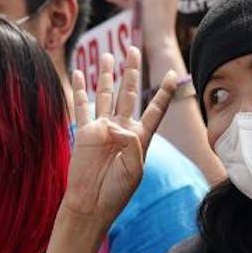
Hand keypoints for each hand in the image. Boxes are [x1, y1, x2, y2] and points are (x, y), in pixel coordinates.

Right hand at [63, 48, 175, 222]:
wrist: (92, 203)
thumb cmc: (116, 191)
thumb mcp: (134, 167)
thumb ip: (130, 142)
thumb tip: (113, 124)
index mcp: (141, 138)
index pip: (155, 108)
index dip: (164, 91)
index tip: (173, 74)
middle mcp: (122, 129)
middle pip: (129, 92)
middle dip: (131, 70)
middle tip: (133, 48)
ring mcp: (102, 128)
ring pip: (105, 93)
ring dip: (106, 74)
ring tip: (108, 54)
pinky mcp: (85, 132)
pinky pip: (81, 106)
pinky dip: (79, 89)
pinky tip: (77, 74)